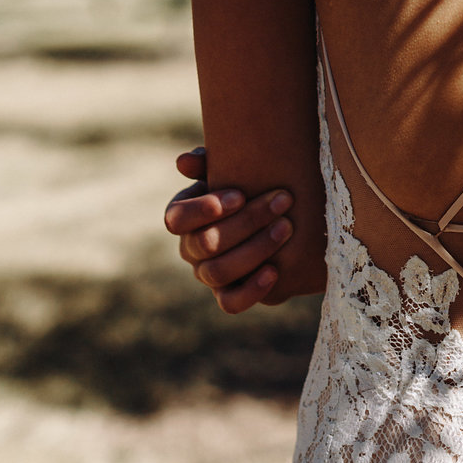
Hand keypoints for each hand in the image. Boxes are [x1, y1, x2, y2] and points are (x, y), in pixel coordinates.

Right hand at [164, 147, 294, 313]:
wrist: (281, 210)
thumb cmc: (251, 178)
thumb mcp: (233, 165)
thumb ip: (209, 160)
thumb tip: (183, 161)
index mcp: (184, 216)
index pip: (176, 218)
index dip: (202, 209)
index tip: (240, 195)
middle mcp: (191, 248)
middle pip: (205, 243)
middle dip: (247, 221)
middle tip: (282, 201)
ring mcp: (208, 274)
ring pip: (218, 272)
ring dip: (255, 249)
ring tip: (286, 228)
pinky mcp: (228, 294)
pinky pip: (231, 303)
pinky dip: (251, 289)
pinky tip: (274, 270)